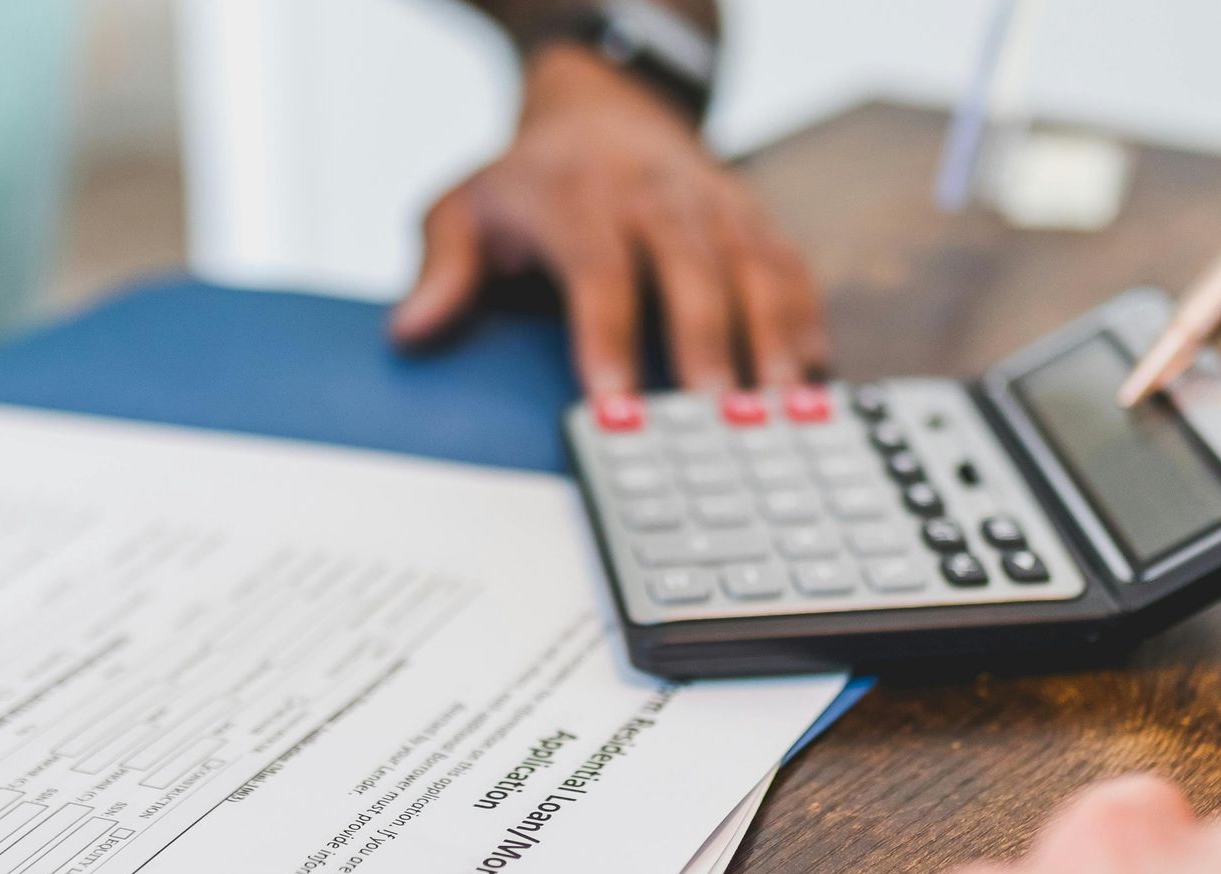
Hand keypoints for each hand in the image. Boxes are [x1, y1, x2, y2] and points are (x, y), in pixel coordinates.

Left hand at [389, 45, 828, 395]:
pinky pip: (790, 269)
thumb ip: (441, 269)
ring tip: (778, 408)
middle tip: (716, 418)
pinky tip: (811, 378)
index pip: (599, 270)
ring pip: (754, 268)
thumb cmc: (532, 181)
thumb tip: (409, 332)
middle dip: (706, 344)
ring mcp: (715, 206)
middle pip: (691, 269)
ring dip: (771, 339)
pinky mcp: (756, 221)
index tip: (617, 403)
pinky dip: (805, 323)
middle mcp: (656, 197)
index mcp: (580, 197)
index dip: (609, 338)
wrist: (605, 107)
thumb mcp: (466, 207)